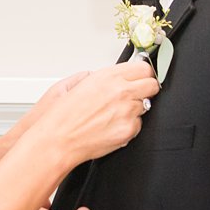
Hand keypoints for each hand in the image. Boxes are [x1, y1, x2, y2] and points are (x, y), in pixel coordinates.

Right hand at [33, 61, 157, 166]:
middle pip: (152, 85)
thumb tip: (105, 77)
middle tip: (135, 93)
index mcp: (108, 77)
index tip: (141, 77)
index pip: (143, 68)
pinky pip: (138, 124)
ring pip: (146, 105)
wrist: (57, 141)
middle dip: (146, 88)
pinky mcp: (128, 130)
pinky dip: (128, 125)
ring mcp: (127, 112)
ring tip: (114, 113)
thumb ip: (95, 76)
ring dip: (135, 108)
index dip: (143, 73)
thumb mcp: (74, 83)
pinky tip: (111, 126)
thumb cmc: (61, 116)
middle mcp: (120, 92)